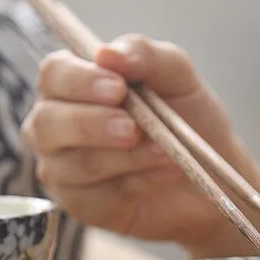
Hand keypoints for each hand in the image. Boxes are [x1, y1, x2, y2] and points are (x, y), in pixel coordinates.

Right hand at [22, 34, 254, 252]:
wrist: (213, 173)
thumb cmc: (187, 117)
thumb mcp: (176, 76)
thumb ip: (144, 55)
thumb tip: (107, 53)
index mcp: (71, 84)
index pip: (53, 74)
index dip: (79, 81)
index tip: (118, 87)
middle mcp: (56, 127)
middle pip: (45, 123)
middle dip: (89, 124)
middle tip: (132, 128)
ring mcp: (63, 170)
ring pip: (75, 164)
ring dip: (126, 157)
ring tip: (166, 150)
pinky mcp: (82, 206)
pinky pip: (97, 197)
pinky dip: (137, 182)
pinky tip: (165, 173)